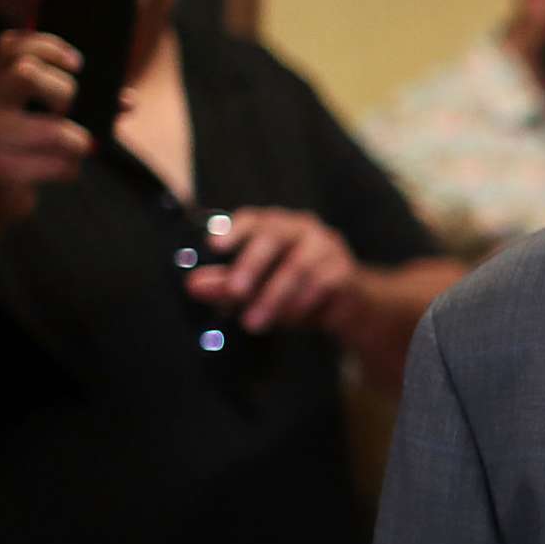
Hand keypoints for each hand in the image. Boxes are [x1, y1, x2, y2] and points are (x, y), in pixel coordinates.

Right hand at [0, 31, 93, 226]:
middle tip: (67, 110)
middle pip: (27, 73)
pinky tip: (60, 170)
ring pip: (55, 130)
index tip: (77, 64)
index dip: (48, 46)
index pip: (11, 45)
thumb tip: (128, 101)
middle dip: (64, 91)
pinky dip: (69, 169)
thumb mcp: (41, 119)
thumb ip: (82, 104)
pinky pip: (57, 164)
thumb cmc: (22, 150)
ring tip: (73, 148)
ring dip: (77, 142)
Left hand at [184, 206, 358, 333]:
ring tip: (253, 323)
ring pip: (298, 266)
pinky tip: (289, 319)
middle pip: (275, 237)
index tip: (214, 246)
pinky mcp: (344, 270)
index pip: (254, 219)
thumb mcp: (256, 291)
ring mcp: (326, 247)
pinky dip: (301, 304)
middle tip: (234, 292)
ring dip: (273, 297)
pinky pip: (321, 284)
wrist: (350, 308)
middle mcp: (302, 228)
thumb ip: (225, 286)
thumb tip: (194, 285)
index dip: (234, 230)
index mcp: (276, 226)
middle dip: (251, 265)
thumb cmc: (295, 292)